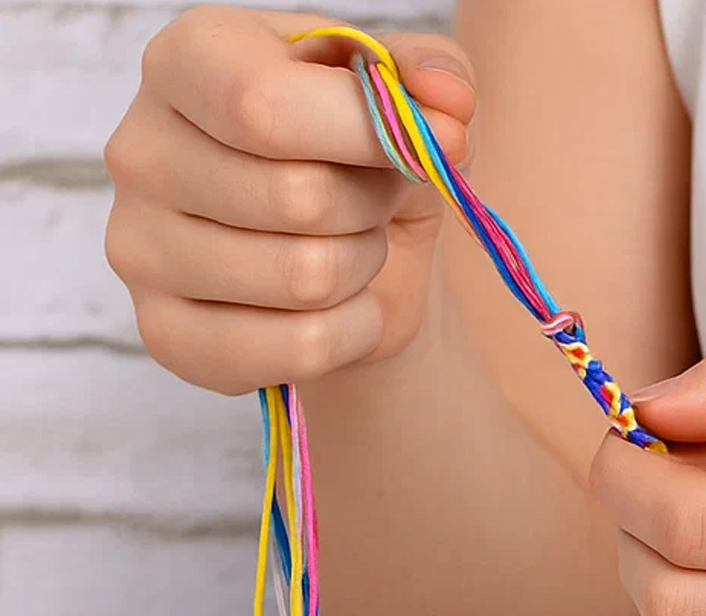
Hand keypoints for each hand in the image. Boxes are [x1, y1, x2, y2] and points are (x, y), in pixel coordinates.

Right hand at [104, 7, 474, 394]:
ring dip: (363, 270)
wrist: (331, 259)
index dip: (367, 133)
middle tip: (372, 204)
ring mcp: (138, 250)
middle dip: (370, 210)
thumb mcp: (399, 98)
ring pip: (307, 279)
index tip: (427, 143)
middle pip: (298, 199)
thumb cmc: (351, 161)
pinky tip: (338, 308)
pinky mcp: (166, 334)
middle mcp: (139, 150)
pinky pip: (301, 348)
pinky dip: (353, 332)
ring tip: (350, 249)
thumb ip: (430, 74)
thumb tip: (449, 101)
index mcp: (186, 60)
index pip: (264, 104)